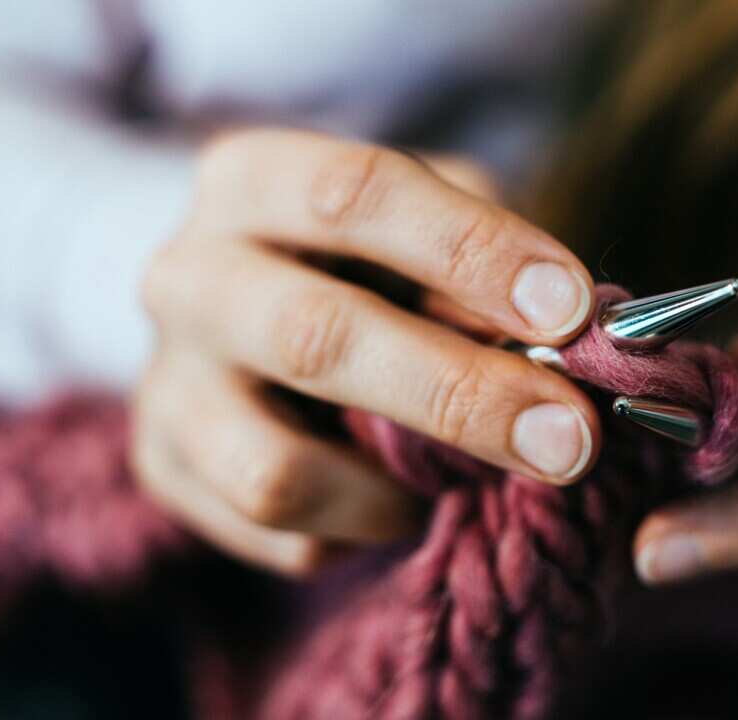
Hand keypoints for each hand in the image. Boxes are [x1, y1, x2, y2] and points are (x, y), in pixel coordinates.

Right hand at [133, 129, 599, 574]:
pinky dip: (359, 530)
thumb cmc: (362, 257)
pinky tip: (398, 500)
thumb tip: (567, 338)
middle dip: (459, 394)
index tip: (571, 311)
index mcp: (255, 179)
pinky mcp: (166, 469)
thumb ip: (480, 266)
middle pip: (315, 336)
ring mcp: (166, 383)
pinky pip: (276, 534)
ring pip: (277, 471)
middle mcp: (189, 276)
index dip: (473, 252)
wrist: (242, 313)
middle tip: (570, 439)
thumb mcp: (422, 225)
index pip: (358, 194)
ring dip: (400, 491)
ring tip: (461, 481)